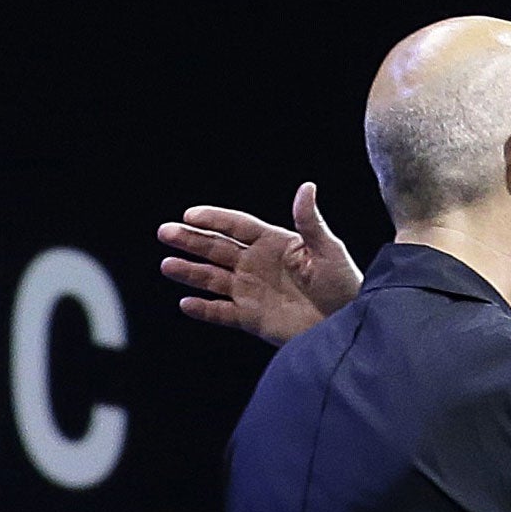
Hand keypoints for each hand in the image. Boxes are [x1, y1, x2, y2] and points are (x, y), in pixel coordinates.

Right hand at [158, 182, 363, 345]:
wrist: (346, 324)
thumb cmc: (343, 283)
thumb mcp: (328, 250)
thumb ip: (310, 222)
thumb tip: (306, 187)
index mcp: (274, 243)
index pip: (237, 227)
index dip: (214, 220)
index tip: (190, 215)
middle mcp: (257, 264)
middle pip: (218, 249)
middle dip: (191, 240)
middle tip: (165, 232)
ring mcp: (251, 291)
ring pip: (213, 279)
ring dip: (190, 272)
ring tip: (167, 265)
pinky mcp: (251, 317)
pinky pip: (222, 312)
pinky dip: (204, 309)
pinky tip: (186, 303)